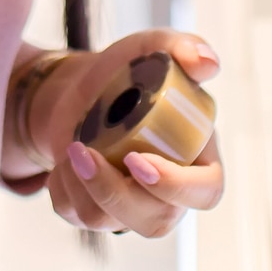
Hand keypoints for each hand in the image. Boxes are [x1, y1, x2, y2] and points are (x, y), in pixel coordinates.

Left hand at [29, 30, 224, 238]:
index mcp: (197, 158)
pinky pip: (77, 216)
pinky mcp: (96, 211)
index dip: (177, 186)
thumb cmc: (129, 71)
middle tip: (85, 152)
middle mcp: (168, 191)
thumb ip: (183, 48)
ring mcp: (132, 206)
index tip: (137, 160)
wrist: (84, 87)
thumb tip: (208, 64)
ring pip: (111, 223)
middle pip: (156, 221)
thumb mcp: (152, 48)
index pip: (206, 191)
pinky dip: (63, 188)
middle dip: (115, 194)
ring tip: (74, 146)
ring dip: (83, 186)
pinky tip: (67, 159)